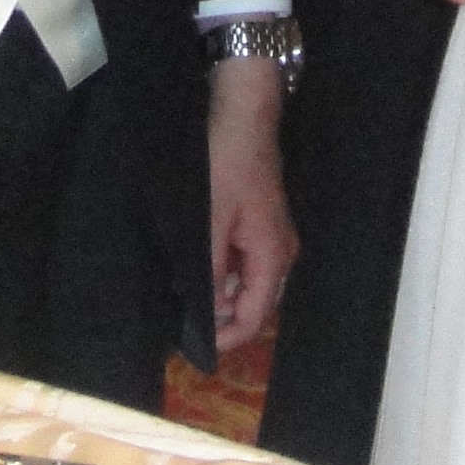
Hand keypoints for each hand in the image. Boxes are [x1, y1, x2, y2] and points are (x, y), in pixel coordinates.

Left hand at [204, 55, 295, 351]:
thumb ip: (210, 271)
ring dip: (220, 296)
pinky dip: (222, 274)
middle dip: (222, 320)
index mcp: (273, 258)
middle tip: (184, 327)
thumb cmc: (226, 167)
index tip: (194, 348)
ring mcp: (272, 238)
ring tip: (186, 301)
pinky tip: (198, 270)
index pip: (254, 317)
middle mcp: (280, 254)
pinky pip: (244, 263)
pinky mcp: (261, 224)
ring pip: (247, 284)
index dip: (226, 338)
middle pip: (254, 304)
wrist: (243, 116)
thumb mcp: (211, 223)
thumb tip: (207, 313)